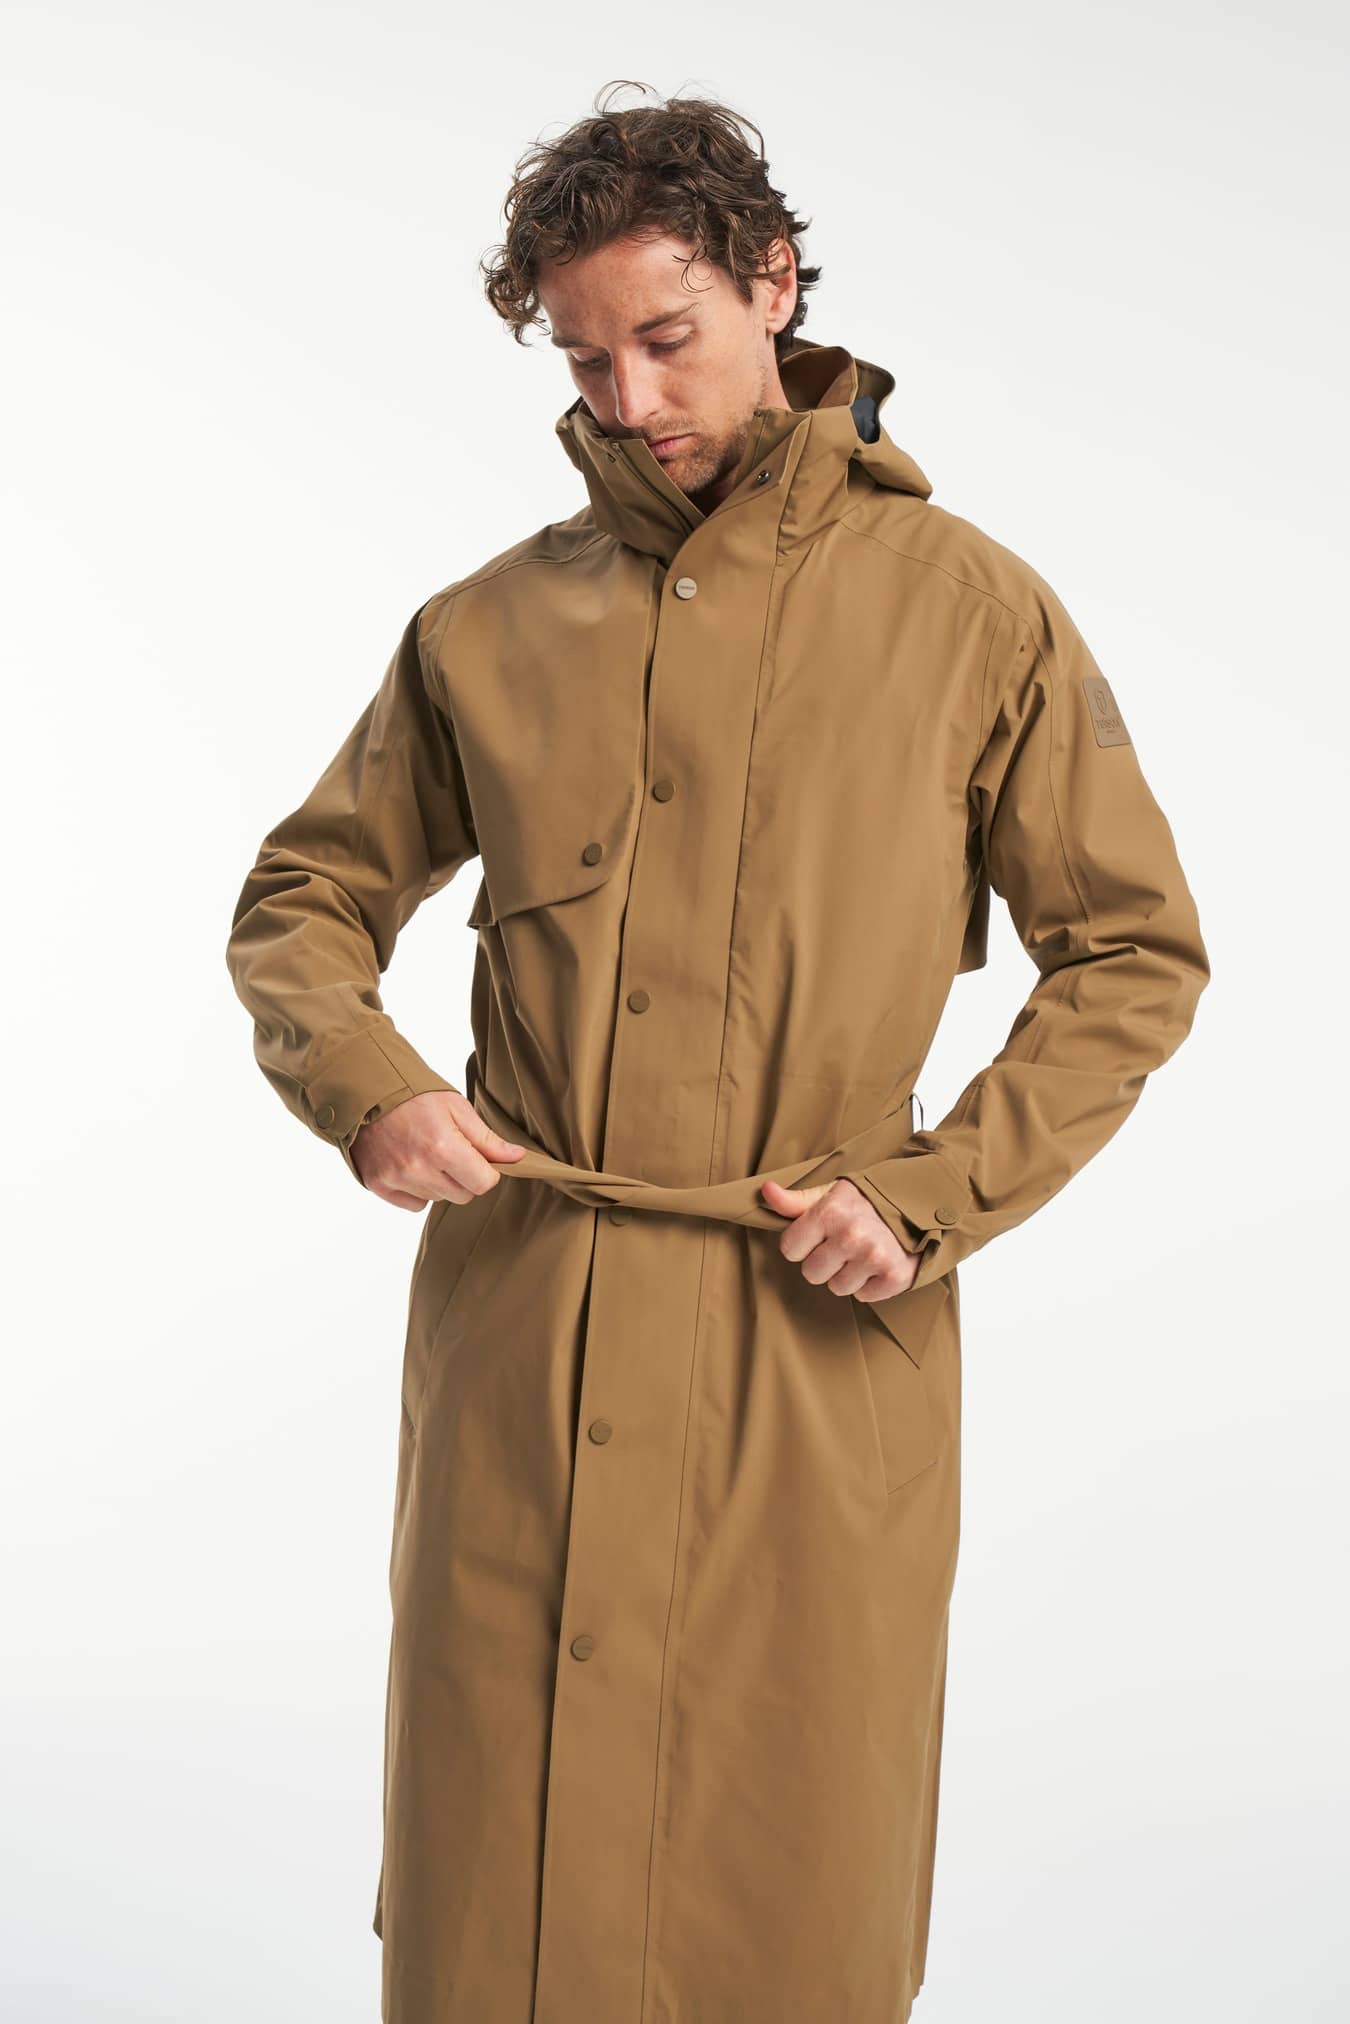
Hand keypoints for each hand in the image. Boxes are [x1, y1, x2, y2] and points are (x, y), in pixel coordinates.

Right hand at [351, 1087, 527, 1210]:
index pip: (483, 1184)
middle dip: (464, 1177)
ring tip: (426, 1153)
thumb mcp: (457, 1108)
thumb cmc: (416, 1097)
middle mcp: (419, 1168)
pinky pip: (414, 1205)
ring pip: (438, 1199)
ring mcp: (396, 1179)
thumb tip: (518, 1158)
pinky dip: (417, 1190)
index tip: (478, 1158)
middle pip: (463, 1196)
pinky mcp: (379, 1185)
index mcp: (443, 1147)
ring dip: (440, 1183)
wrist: (368, 1093)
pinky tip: (410, 1165)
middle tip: (450, 1152)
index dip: (487, 1171)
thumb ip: (487, 1139)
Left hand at [760, 1175, 920, 1300]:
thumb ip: (795, 1201)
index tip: (817, 1236)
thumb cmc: (867, 1201)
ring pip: (837, 1287)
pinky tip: (876, 1264)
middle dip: (823, 1262)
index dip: (801, 1244)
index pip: (790, 1249)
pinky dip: (870, 1284)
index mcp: (830, 1212)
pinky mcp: (895, 1276)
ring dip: (847, 1274)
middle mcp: (851, 1235)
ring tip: (861, 1253)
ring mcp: (875, 1257)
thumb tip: (766, 1192)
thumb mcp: (830, 1194)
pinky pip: (864, 1296)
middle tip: (841, 1245)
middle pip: (811, 1273)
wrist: (918, 1206)